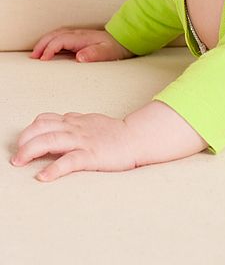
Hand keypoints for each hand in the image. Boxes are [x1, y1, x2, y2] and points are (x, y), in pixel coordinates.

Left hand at [10, 111, 136, 180]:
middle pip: (41, 128)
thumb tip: (57, 124)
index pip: (45, 120)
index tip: (21, 144)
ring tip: (19, 163)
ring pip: (49, 140)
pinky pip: (68, 161)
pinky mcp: (91, 155)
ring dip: (30, 151)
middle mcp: (74, 128)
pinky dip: (53, 169)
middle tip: (16, 157)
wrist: (135, 138)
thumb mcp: (90, 122)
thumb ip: (73, 123)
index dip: (29, 131)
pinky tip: (43, 177)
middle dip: (23, 141)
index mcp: (74, 121)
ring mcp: (82, 141)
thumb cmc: (113, 133)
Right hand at [30, 28, 134, 61]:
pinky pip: (60, 37)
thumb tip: (79, 57)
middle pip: (55, 35)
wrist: (124, 40)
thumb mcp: (108, 53)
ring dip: (44, 42)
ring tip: (35, 54)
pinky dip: (50, 42)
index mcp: (82, 38)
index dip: (50, 49)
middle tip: (33, 57)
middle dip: (42, 45)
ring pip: (56, 35)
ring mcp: (78, 35)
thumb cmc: (115, 48)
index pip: (61, 40)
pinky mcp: (78, 38)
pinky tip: (47, 50)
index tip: (44, 60)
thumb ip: (94, 54)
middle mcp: (78, 34)